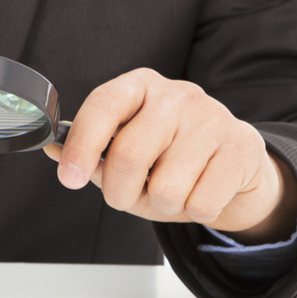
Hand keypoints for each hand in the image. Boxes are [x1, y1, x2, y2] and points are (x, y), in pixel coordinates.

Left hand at [44, 68, 296, 243]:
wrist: (234, 170)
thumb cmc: (170, 160)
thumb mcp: (127, 157)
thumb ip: (93, 156)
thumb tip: (53, 150)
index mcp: (140, 86)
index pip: (103, 105)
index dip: (82, 145)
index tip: (70, 178)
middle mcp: (177, 94)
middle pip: (129, 155)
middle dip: (119, 192)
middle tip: (126, 196)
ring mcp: (213, 116)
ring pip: (166, 187)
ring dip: (162, 205)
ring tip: (173, 191)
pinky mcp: (242, 145)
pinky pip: (201, 202)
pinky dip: (194, 211)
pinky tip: (201, 191)